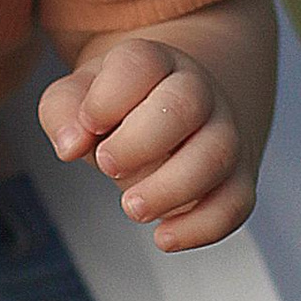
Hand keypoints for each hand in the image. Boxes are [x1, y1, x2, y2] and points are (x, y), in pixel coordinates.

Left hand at [42, 36, 260, 250]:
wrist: (177, 111)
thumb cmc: (119, 107)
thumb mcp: (81, 96)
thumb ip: (64, 111)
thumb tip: (69, 144)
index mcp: (155, 63)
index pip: (142, 63)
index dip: (109, 96)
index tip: (88, 124)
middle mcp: (198, 92)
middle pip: (186, 103)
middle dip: (141, 141)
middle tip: (106, 165)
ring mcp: (223, 134)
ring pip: (217, 154)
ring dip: (171, 188)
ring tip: (131, 207)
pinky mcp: (236, 179)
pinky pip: (236, 202)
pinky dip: (202, 226)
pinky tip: (163, 238)